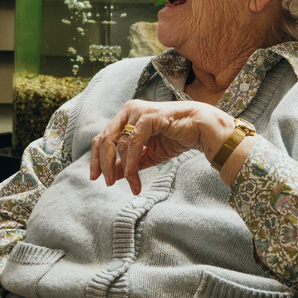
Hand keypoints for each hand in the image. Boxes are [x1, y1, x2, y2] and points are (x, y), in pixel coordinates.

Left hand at [90, 100, 234, 193]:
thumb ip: (129, 163)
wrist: (201, 129)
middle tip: (108, 183)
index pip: (102, 138)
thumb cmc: (176, 138)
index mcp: (125, 118)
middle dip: (104, 164)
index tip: (96, 177)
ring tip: (133, 185)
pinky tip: (132, 174)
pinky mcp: (149, 116)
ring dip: (125, 168)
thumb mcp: (148, 155)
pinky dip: (131, 159)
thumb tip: (112, 175)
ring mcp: (137, 111)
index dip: (96, 158)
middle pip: (105, 139)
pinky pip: (134, 141)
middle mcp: (128, 111)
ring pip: (120, 143)